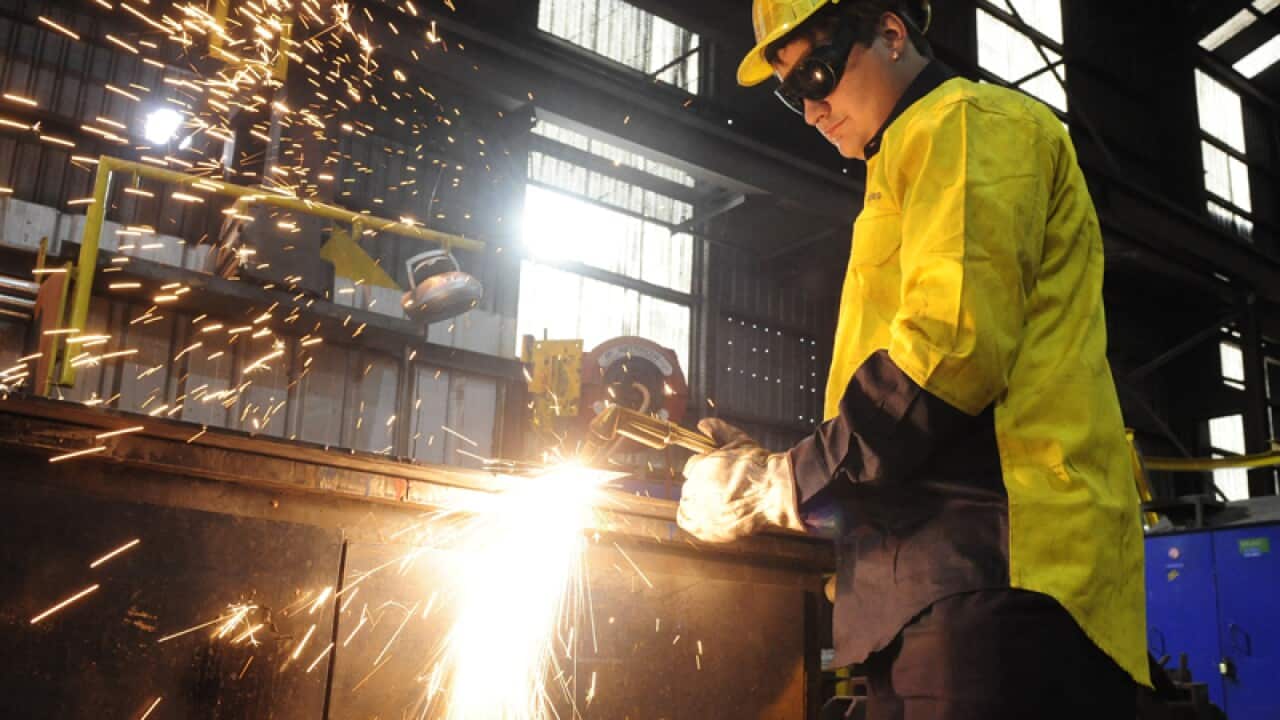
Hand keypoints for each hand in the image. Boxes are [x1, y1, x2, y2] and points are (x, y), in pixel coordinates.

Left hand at [677, 418, 803, 542]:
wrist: (773, 493)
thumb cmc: (759, 467)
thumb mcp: (739, 441)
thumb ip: (719, 431)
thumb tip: (702, 423)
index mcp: (700, 466)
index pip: (692, 466)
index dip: (703, 467)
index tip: (716, 473)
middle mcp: (695, 488)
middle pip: (689, 485)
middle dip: (702, 485)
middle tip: (721, 489)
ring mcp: (699, 509)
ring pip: (687, 503)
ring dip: (697, 502)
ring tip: (718, 502)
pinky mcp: (704, 528)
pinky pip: (687, 522)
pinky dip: (693, 520)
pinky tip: (708, 516)